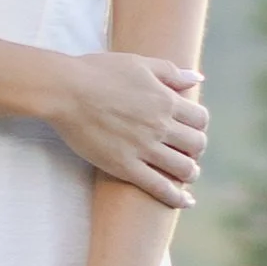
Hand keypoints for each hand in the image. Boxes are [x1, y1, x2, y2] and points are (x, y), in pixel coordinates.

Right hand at [41, 54, 206, 203]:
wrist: (65, 90)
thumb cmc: (98, 72)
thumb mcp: (139, 62)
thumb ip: (171, 72)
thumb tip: (198, 78)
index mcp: (165, 99)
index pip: (201, 119)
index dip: (199, 125)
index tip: (189, 129)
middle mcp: (160, 125)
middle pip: (197, 145)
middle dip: (196, 149)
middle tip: (185, 151)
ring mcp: (144, 148)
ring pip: (184, 169)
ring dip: (190, 173)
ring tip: (184, 174)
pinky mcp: (125, 166)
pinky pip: (159, 187)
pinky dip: (177, 198)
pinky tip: (185, 202)